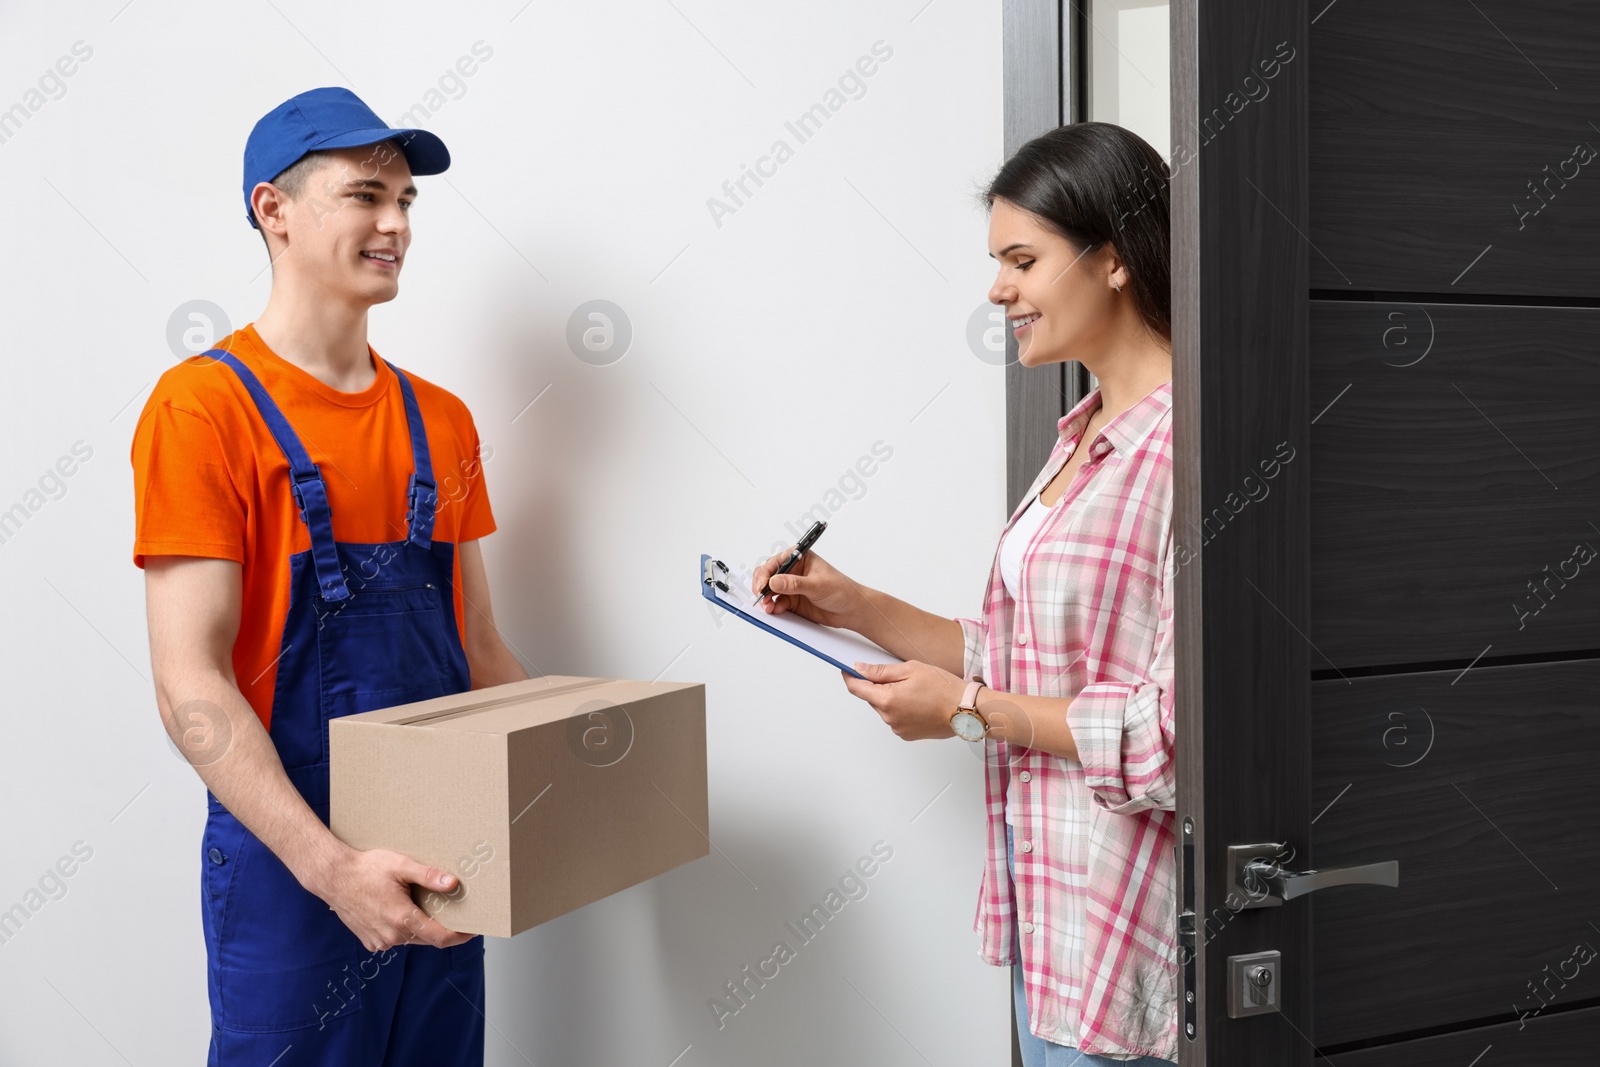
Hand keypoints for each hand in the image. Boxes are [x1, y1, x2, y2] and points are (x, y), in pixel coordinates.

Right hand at [308, 844, 473, 951]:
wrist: (333, 877)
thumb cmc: (365, 868)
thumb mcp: (400, 865)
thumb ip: (428, 876)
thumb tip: (453, 884)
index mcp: (402, 919)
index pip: (440, 938)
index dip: (461, 936)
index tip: (474, 929)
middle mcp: (391, 936)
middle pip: (428, 938)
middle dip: (442, 927)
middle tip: (454, 911)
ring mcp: (380, 941)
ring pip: (411, 939)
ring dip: (421, 926)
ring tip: (423, 904)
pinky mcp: (370, 941)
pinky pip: (395, 939)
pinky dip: (403, 928)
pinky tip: (400, 909)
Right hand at [751, 549, 867, 630]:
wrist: (851, 610)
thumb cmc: (841, 590)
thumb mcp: (817, 585)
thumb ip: (794, 584)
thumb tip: (775, 581)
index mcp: (800, 558)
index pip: (776, 562)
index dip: (766, 573)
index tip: (762, 585)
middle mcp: (793, 571)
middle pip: (769, 576)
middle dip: (762, 586)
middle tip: (762, 597)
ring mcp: (792, 587)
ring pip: (770, 591)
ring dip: (766, 598)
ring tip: (768, 607)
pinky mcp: (792, 601)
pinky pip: (777, 603)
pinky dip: (773, 607)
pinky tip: (775, 610)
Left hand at [841, 660, 965, 740]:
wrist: (966, 709)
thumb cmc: (943, 687)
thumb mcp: (911, 669)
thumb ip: (881, 671)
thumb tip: (860, 669)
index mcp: (887, 700)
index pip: (856, 689)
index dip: (850, 677)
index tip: (847, 669)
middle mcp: (889, 718)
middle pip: (872, 698)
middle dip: (879, 686)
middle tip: (899, 676)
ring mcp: (898, 728)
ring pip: (884, 708)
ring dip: (891, 698)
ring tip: (915, 690)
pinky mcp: (907, 735)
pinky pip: (895, 718)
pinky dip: (900, 709)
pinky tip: (918, 702)